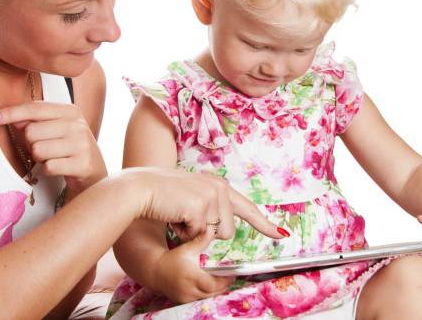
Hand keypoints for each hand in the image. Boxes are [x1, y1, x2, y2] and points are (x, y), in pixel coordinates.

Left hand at [0, 102, 106, 194]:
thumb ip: (32, 120)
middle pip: (32, 131)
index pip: (34, 108)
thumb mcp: (54, 130)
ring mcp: (82, 144)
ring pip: (38, 150)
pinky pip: (48, 166)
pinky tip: (60, 168)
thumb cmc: (68, 150)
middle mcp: (78, 124)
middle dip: (31, 144)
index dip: (11, 112)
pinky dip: (49, 170)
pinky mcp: (83, 164)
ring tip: (53, 158)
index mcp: (71, 111)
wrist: (94, 174)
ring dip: (40, 158)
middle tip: (44, 148)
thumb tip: (3, 116)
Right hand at [128, 167, 285, 241]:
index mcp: (219, 186)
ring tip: (180, 215)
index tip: (281, 234)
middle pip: (227, 231)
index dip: (264, 224)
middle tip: (186, 217)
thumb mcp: (192, 198)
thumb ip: (210, 209)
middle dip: (207, 234)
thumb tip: (222, 231)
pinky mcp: (202, 207)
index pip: (247, 208)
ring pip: (216, 236)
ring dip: (196, 234)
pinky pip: (199, 236)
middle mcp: (220, 189)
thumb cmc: (161, 196)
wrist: (140, 188)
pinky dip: (185, 233)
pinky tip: (174, 216)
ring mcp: (212, 197)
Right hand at [153, 228, 232, 302]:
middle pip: (211, 293)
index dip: (224, 281)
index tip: (232, 275)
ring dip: (215, 291)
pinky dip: (206, 295)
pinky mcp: (183, 301)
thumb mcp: (187, 249)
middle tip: (230, 278)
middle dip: (222, 287)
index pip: (212, 284)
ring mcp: (186, 297)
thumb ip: (201, 240)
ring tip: (222, 282)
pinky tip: (210, 287)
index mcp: (191, 276)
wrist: (156, 271)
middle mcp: (188, 289)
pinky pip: (199, 300)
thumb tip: (211, 229)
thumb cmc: (173, 258)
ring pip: (206, 297)